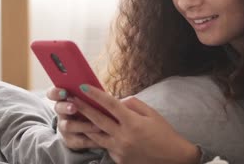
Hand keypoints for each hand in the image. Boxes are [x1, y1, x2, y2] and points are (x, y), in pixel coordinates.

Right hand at [46, 87, 101, 149]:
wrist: (87, 129)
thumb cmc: (91, 106)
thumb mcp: (89, 98)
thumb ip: (89, 92)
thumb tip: (98, 87)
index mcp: (63, 99)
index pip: (53, 93)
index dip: (56, 92)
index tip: (64, 92)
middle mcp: (61, 113)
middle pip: (58, 108)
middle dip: (66, 107)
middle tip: (74, 107)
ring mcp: (64, 128)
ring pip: (68, 126)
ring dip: (83, 125)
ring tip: (97, 125)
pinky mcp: (70, 141)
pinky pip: (80, 140)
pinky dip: (91, 138)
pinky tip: (102, 135)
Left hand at [69, 84, 200, 163]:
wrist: (173, 158)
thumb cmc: (164, 134)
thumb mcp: (152, 114)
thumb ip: (133, 105)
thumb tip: (118, 101)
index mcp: (133, 123)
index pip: (110, 105)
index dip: (96, 95)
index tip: (84, 87)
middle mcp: (124, 137)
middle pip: (98, 120)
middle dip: (82, 108)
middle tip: (70, 100)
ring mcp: (119, 150)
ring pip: (96, 136)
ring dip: (85, 125)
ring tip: (75, 117)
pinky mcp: (119, 160)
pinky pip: (106, 146)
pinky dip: (101, 138)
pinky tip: (97, 132)